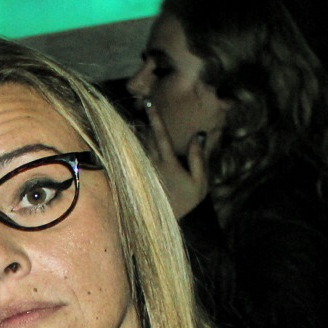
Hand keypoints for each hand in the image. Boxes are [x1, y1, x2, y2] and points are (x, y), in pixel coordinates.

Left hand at [139, 101, 209, 219]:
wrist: (166, 223)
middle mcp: (151, 165)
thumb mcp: (200, 182)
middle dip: (141, 122)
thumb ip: (199, 158)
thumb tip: (199, 135)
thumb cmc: (186, 202)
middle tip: (139, 106)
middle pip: (143, 138)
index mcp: (168, 163)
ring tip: (133, 121)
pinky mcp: (136, 179)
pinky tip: (128, 141)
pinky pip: (131, 159)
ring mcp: (141, 173)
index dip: (155, 118)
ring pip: (136, 147)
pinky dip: (129, 149)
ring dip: (134, 134)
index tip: (150, 103)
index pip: (161, 135)